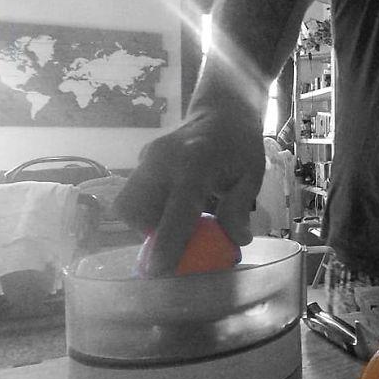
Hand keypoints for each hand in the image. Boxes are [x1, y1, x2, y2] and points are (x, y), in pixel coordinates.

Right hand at [114, 105, 264, 275]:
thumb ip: (239, 208)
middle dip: (148, 231)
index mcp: (196, 163)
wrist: (222, 108)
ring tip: (178, 217)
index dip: (167, 241)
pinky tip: (174, 202)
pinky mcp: (142, 159)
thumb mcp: (251, 174)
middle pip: (133, 207)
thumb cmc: (240, 142)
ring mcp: (147, 157)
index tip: (158, 270)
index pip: (177, 210)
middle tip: (177, 235)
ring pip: (128, 202)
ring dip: (147, 220)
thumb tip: (236, 241)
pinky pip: (135, 193)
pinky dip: (150, 207)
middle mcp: (163, 159)